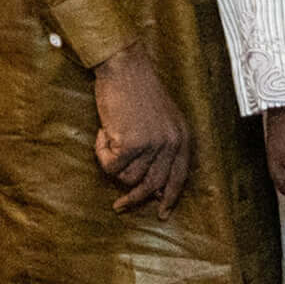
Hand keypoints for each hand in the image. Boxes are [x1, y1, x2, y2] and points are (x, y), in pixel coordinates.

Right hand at [90, 48, 192, 215]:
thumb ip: (161, 148)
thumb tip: (154, 185)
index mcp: (183, 137)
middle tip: (118, 207)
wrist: (125, 69)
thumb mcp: (161, 121)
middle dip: (134, 199)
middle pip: (153, 184)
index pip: (180, 176)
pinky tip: (104, 132)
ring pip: (127, 177)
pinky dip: (101, 152)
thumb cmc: (137, 93)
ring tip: (110, 139)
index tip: (162, 213)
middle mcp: (172, 143)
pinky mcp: (132, 143)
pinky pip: (110, 166)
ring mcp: (153, 144)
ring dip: (113, 164)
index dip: (170, 196)